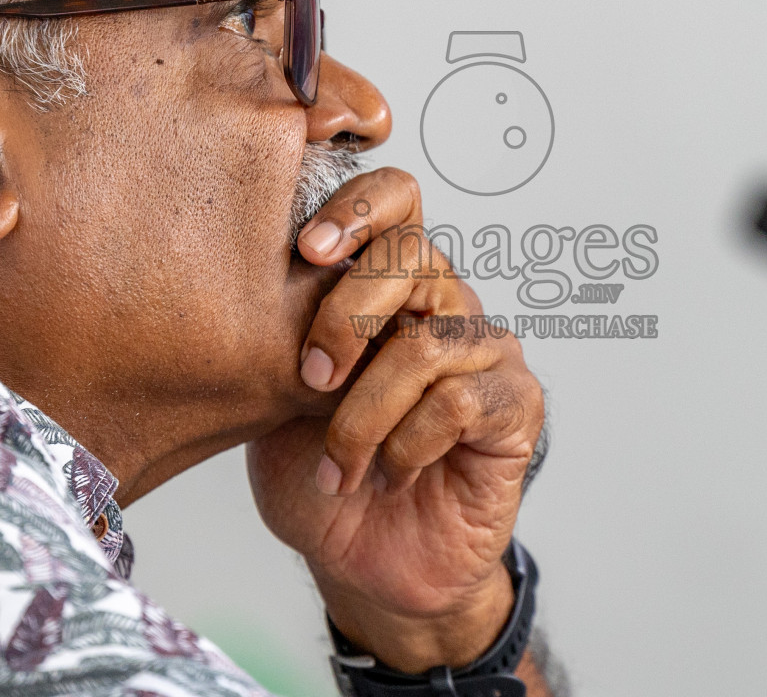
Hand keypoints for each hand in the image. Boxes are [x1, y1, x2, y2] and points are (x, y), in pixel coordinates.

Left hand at [246, 168, 544, 672]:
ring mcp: (485, 351)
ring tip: (340, 465)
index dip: (356, 208)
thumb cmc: (321, 477)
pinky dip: (406, 446)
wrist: (364, 565)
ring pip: (425, 343)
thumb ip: (280, 332)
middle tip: (311, 376)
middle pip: (412, 257)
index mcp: (388, 285)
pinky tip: (388, 477)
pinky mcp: (515, 405)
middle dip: (347, 315)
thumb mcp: (277, 396)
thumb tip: (251, 274)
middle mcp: (444, 304)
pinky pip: (458, 400)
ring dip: (364, 414)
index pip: (395, 200)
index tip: (305, 250)